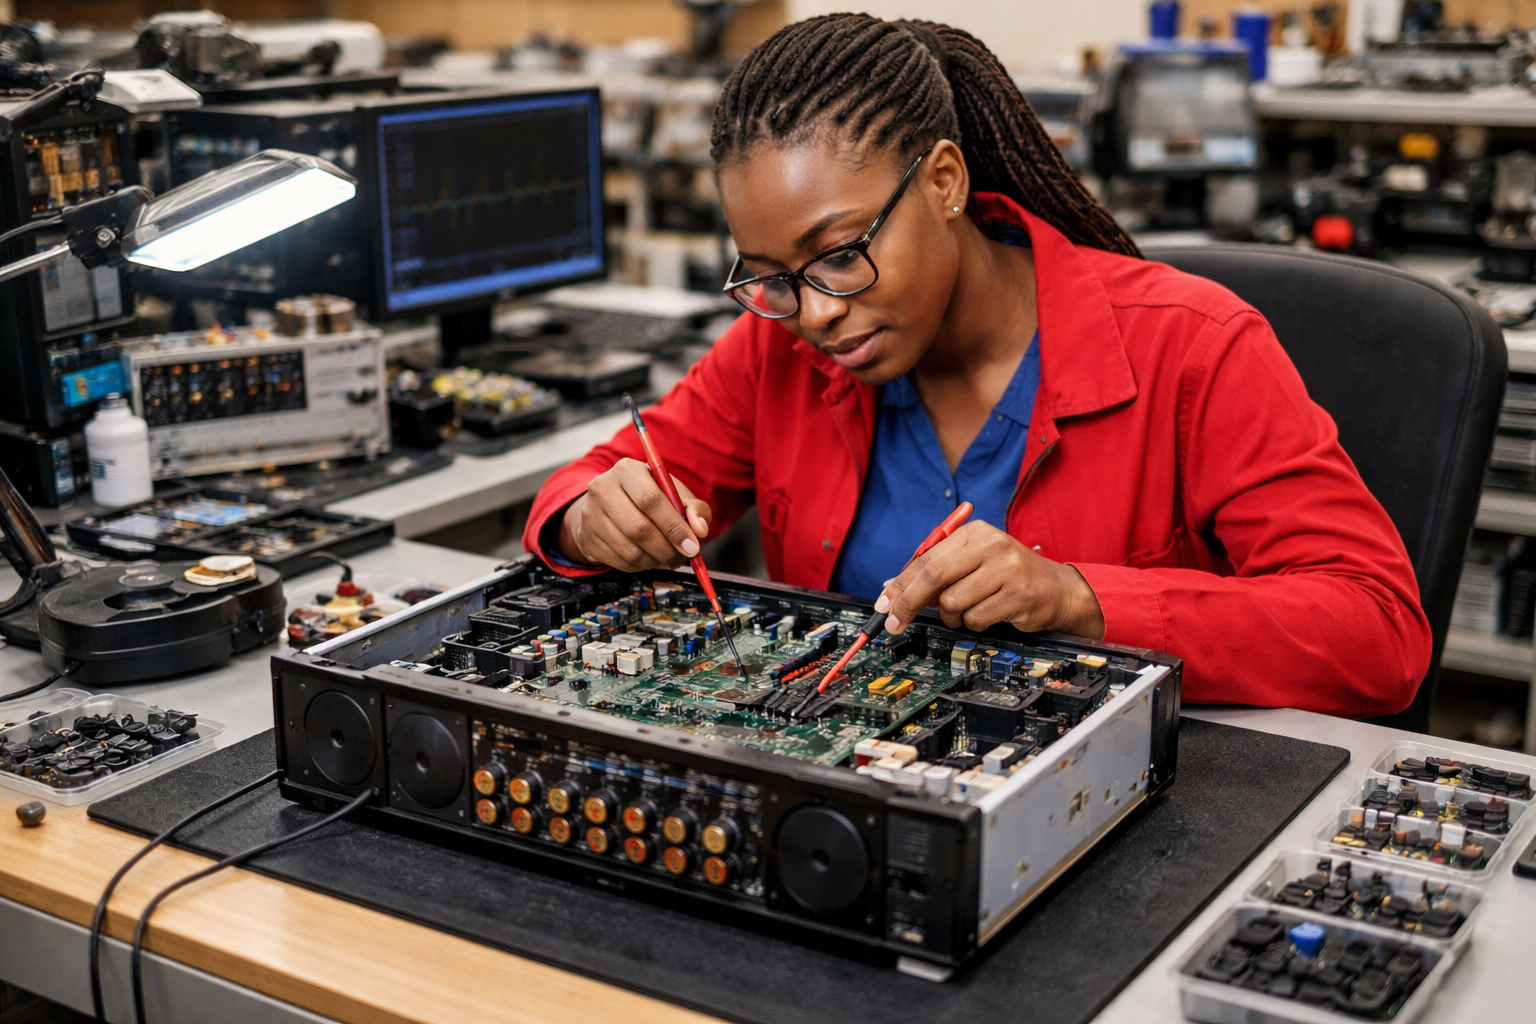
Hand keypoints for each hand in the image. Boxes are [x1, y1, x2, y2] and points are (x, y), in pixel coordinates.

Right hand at [557, 458, 711, 570]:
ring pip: (628, 549)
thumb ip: (694, 509)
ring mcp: (590, 514)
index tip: (692, 546)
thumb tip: (700, 528)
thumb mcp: (674, 495)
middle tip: (682, 559)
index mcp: (627, 470)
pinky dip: (640, 566)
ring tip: (667, 558)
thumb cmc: (648, 498)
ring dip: (654, 560)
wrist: (608, 505)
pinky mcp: (586, 537)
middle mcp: (603, 488)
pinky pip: (618, 561)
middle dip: (666, 549)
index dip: (674, 527)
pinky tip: (649, 559)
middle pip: (638, 528)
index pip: (651, 500)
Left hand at [873, 522, 1104, 638]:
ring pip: (953, 603)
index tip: (884, 603)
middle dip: (908, 603)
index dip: (900, 584)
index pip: (926, 558)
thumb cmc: (1006, 576)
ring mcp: (1006, 570)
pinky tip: (989, 613)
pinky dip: (974, 623)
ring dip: (952, 616)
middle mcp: (991, 546)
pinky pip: (975, 619)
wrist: (1056, 589)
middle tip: (895, 622)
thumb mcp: (973, 562)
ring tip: (968, 609)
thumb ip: (938, 572)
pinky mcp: (1018, 596)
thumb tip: (893, 590)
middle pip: (934, 577)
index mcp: (974, 533)